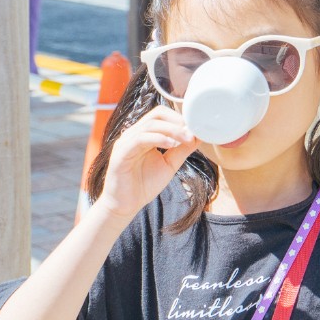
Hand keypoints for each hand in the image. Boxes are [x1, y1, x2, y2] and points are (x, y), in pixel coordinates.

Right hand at [91, 106, 195, 223]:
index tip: (195, 128)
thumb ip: (183, 149)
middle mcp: (133, 134)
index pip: (161, 114)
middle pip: (156, 115)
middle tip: (192, 133)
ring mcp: (125, 142)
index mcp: (144, 134)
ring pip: (150, 125)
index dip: (180, 117)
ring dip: (172, 130)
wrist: (126, 206)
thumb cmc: (145, 184)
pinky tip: (171, 144)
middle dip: (177, 121)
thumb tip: (199, 135)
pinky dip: (158, 138)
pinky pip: (139, 139)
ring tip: (186, 139)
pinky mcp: (120, 154)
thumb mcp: (170, 163)